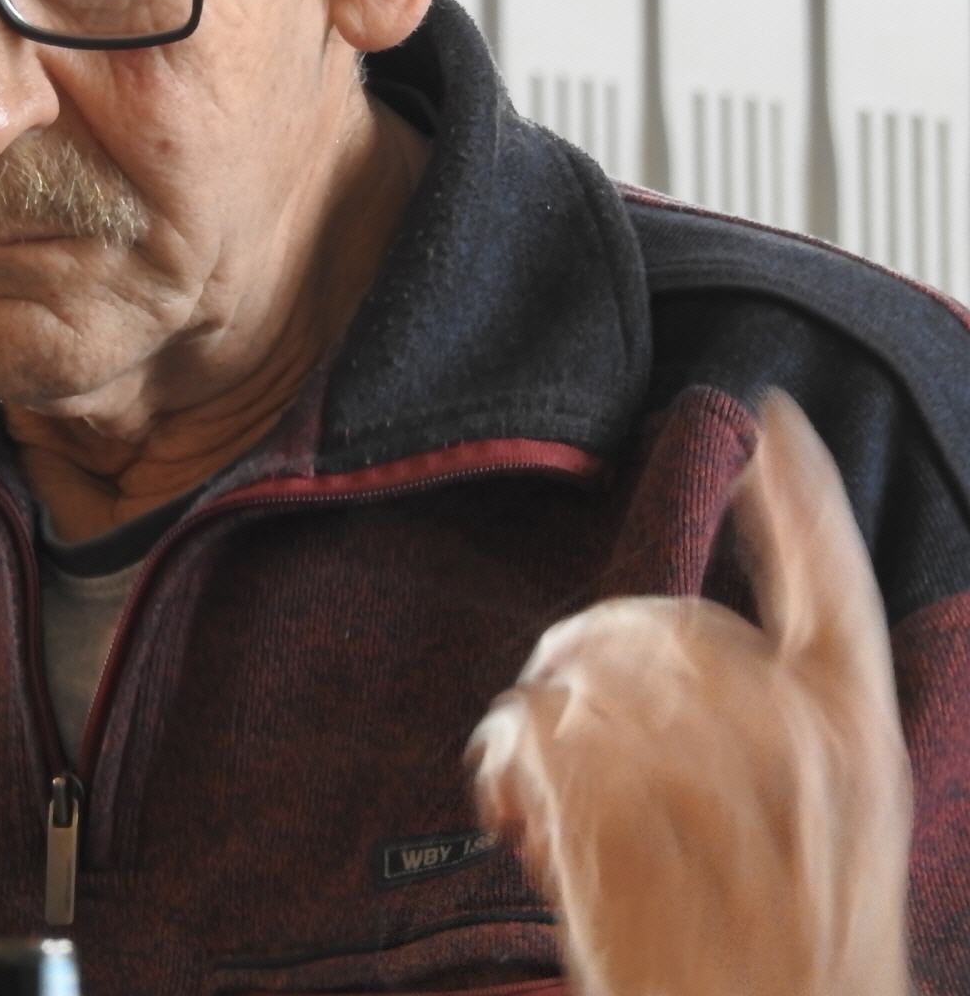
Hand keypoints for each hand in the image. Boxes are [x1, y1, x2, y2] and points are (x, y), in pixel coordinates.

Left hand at [468, 394, 911, 995]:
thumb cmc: (802, 967)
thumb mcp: (839, 838)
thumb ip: (783, 739)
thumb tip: (679, 672)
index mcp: (856, 733)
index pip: (835, 577)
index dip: (803, 493)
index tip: (769, 418)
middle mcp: (782, 733)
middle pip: (661, 614)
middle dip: (598, 653)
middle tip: (570, 716)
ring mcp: (693, 766)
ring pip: (577, 666)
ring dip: (543, 717)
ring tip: (548, 792)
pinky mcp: (606, 809)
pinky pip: (525, 726)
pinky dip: (502, 762)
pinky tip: (517, 816)